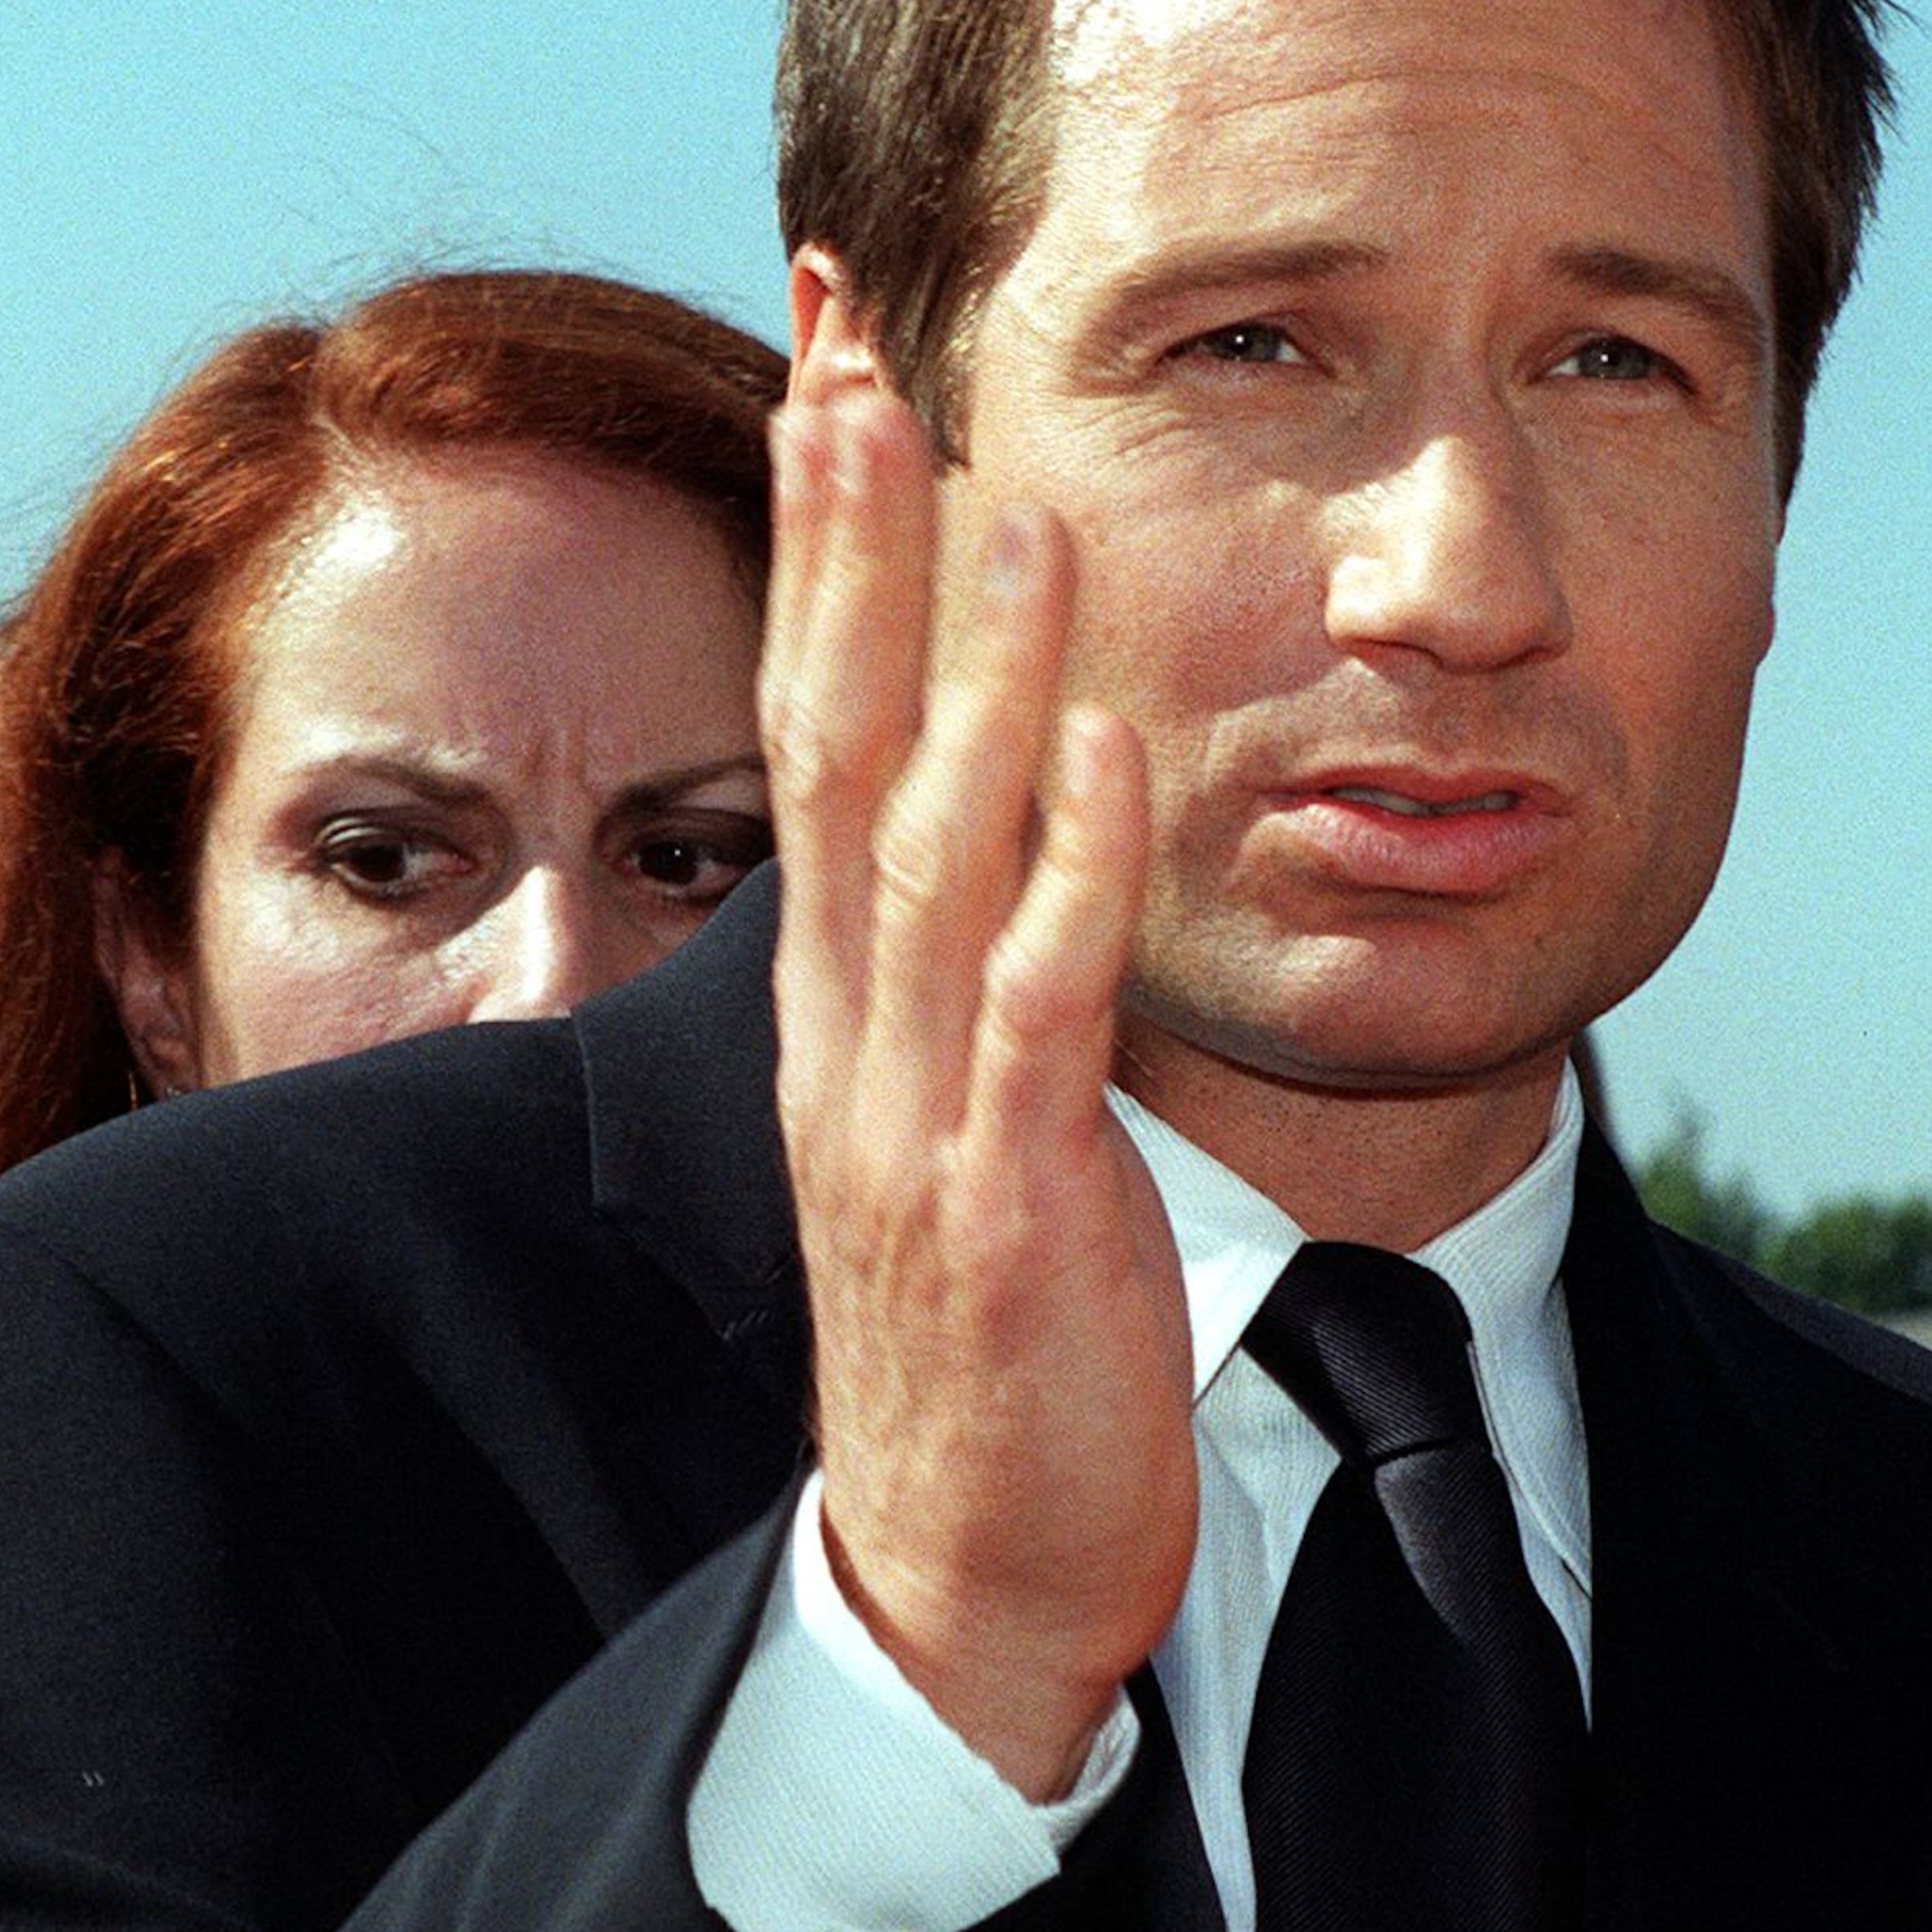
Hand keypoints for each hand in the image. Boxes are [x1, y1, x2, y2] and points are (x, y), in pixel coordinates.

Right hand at [761, 380, 1196, 1799]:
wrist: (964, 1573)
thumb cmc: (990, 1335)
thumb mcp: (954, 1118)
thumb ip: (968, 964)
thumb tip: (1021, 810)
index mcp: (838, 1002)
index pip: (813, 730)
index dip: (824, 554)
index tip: (838, 379)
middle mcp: (850, 1032)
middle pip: (834, 745)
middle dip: (848, 552)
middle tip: (856, 357)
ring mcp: (917, 1113)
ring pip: (933, 850)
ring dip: (976, 671)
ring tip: (1013, 494)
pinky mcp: (1013, 1200)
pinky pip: (1041, 1011)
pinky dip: (1078, 872)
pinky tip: (1119, 750)